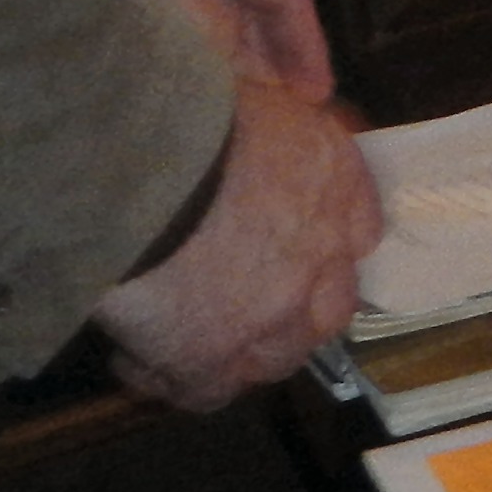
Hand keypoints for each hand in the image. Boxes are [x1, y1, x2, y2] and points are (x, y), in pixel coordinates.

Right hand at [89, 81, 383, 410]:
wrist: (140, 168)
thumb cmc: (188, 115)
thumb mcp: (254, 101)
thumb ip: (277, 133)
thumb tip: (275, 129)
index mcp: (337, 180)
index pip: (356, 231)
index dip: (317, 248)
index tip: (282, 252)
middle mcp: (325, 255)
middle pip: (325, 309)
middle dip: (287, 312)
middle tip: (232, 305)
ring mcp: (276, 317)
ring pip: (272, 357)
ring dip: (232, 350)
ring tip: (178, 335)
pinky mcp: (214, 360)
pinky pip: (203, 390)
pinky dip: (168, 377)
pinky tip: (136, 356)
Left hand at [96, 0, 333, 96]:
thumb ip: (212, 32)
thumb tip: (238, 77)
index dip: (307, 44)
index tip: (319, 94)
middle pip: (250, 6)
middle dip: (271, 59)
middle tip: (287, 113)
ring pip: (211, 18)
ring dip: (229, 63)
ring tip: (240, 111)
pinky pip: (172, 26)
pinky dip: (189, 58)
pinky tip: (185, 89)